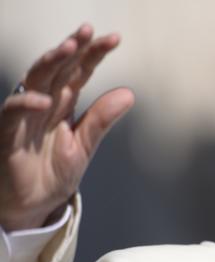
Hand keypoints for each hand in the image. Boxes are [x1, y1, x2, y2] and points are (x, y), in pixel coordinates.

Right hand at [0, 24, 134, 230]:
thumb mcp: (84, 146)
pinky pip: (13, 113)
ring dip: (51, 62)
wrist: (31, 204)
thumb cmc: (52, 173)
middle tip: (89, 30)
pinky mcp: (8, 134)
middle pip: (58, 68)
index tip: (114, 39)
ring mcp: (24, 116)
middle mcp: (43, 103)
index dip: (94, 54)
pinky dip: (26, 104)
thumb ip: (101, 120)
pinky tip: (44, 99)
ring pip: (34, 80)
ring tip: (69, 47)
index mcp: (63, 103)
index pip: (80, 72)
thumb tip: (129, 94)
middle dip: (73, 47)